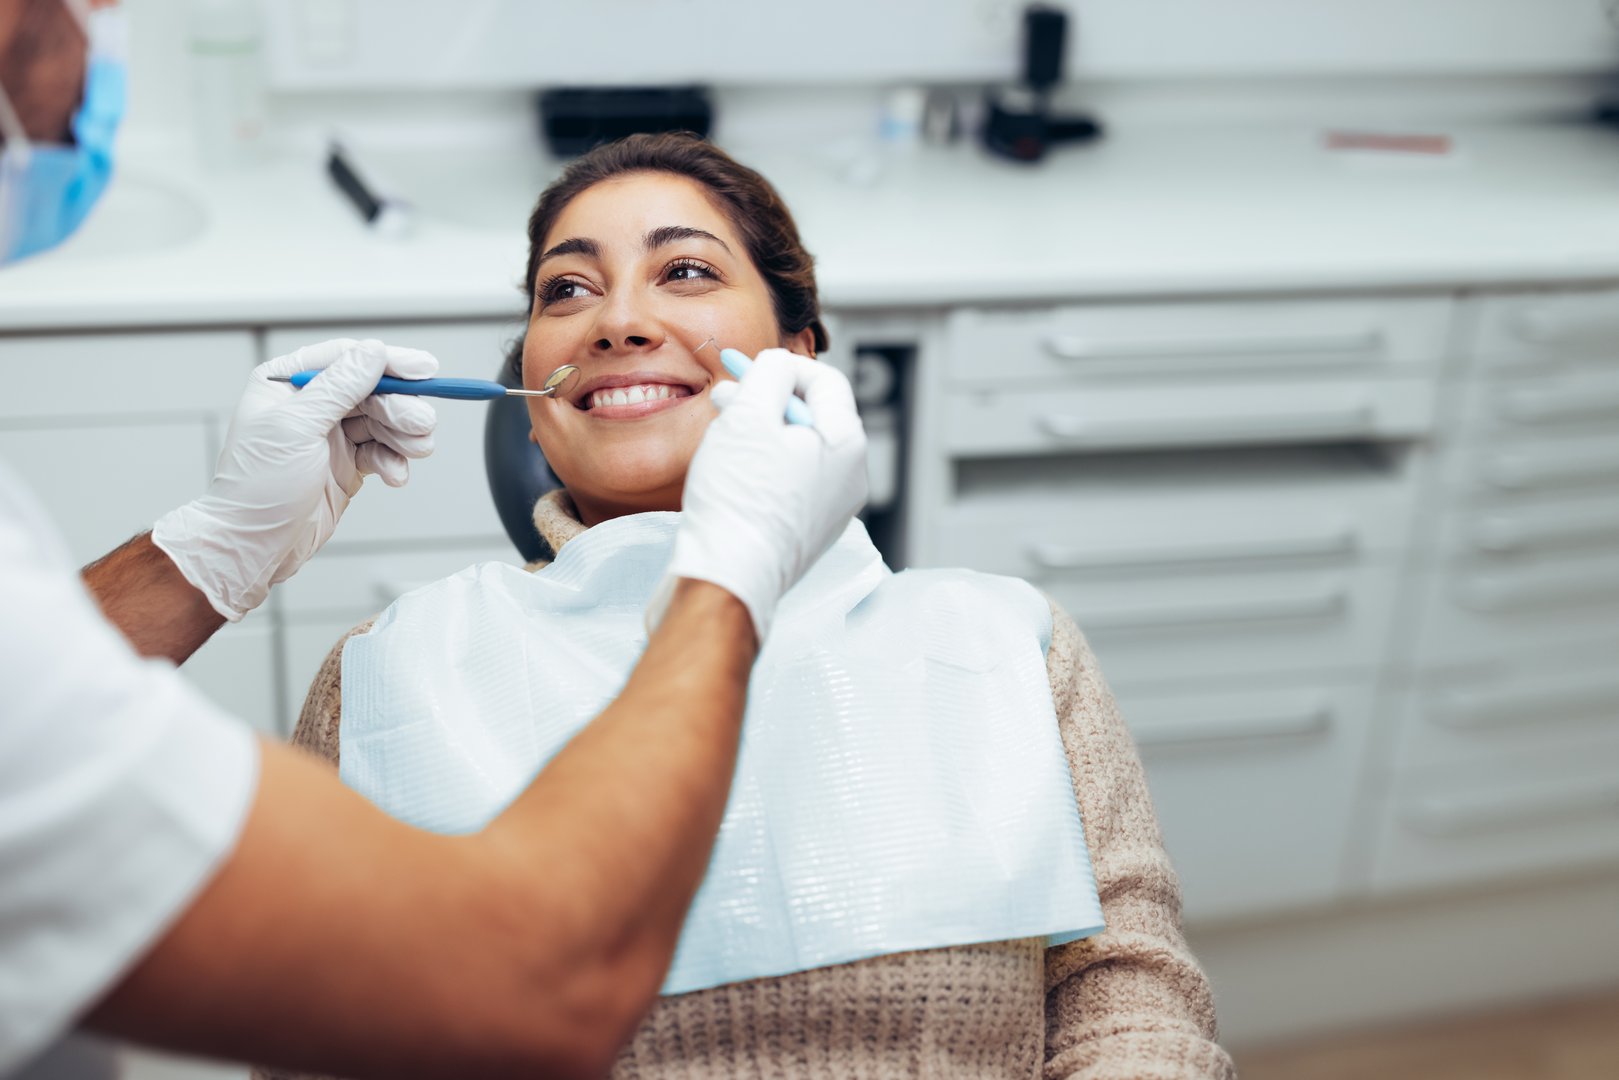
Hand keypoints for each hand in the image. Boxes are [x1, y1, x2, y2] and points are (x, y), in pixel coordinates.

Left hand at [153, 339, 437, 619]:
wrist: (254, 546)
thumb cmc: (257, 487)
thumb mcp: (296, 427)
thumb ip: (338, 387)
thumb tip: (375, 351)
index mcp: (286, 383)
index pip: (346, 359)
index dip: (388, 362)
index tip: (424, 369)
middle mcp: (310, 405)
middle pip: (371, 390)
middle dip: (400, 407)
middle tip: (423, 423)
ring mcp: (330, 436)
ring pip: (382, 421)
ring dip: (404, 435)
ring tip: (418, 450)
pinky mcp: (346, 465)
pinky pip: (381, 452)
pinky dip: (394, 461)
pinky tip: (396, 476)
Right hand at [653, 349, 867, 643]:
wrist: (728, 577)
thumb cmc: (739, 501)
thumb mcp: (750, 414)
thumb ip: (770, 375)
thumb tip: (780, 365)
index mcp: (848, 445)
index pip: (826, 380)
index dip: (783, 366)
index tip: (746, 369)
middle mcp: (849, 477)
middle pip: (812, 415)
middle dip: (768, 399)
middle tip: (727, 396)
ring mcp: (831, 508)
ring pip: (797, 449)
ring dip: (761, 431)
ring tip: (723, 432)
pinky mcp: (806, 531)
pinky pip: (790, 482)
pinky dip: (763, 466)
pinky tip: (732, 471)